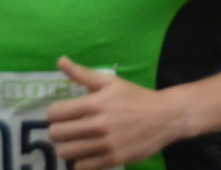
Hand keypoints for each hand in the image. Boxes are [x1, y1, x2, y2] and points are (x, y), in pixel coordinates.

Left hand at [46, 58, 181, 169]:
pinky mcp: (112, 159)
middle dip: (59, 131)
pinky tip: (88, 153)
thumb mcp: (112, 82)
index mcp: (94, 103)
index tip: (64, 114)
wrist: (166, 116)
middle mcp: (97, 124)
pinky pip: (80, 167)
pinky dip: (81, 161)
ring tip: (78, 142)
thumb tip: (60, 61)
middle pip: (55, 134)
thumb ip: (83, 74)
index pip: (54, 113)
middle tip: (70, 128)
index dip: (55, 113)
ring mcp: (104, 144)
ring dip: (68, 147)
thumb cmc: (136, 98)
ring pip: (65, 152)